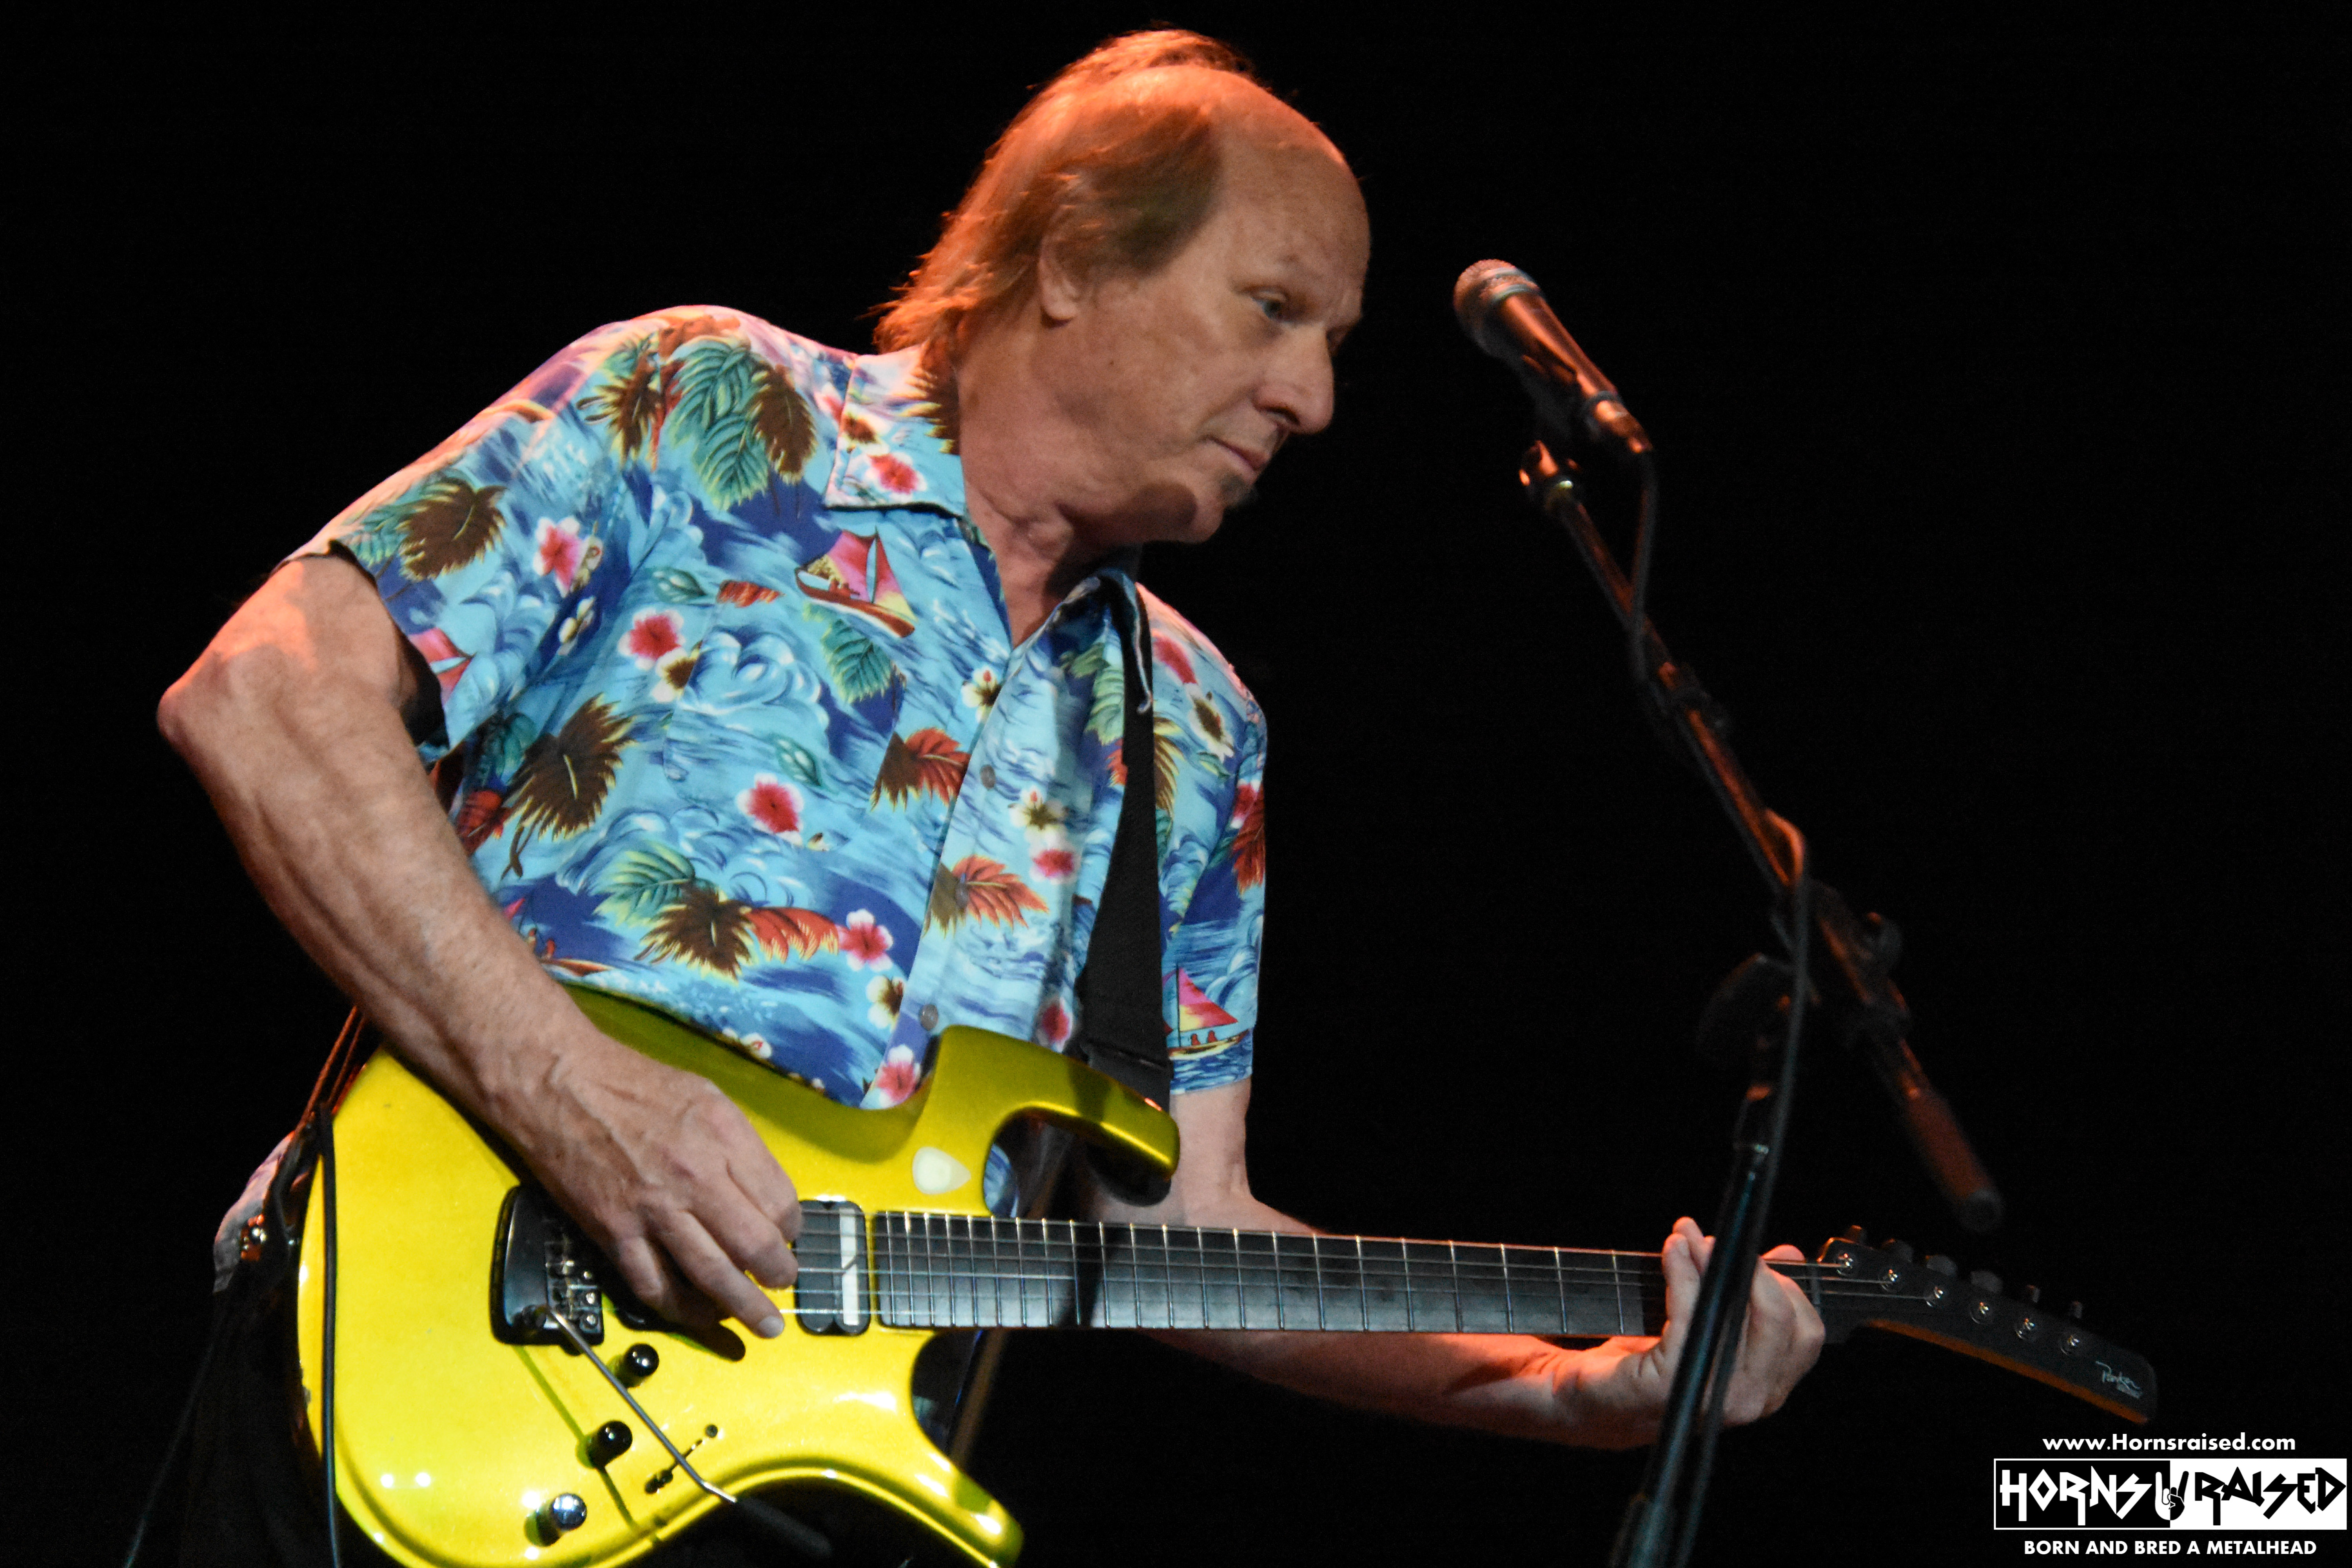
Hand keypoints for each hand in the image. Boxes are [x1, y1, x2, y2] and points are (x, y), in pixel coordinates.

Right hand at [504, 1030, 802, 1336]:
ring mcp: (653, 1210)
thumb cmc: (632, 1083)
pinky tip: (701, 1317)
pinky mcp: (614, 1232)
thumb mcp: (704, 1096)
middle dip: (779, 1274)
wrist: (559, 1084)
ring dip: (743, 1307)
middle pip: (754, 1245)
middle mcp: (695, 1177)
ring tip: (762, 1325)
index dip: (792, 1227)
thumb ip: (738, 1145)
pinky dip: (682, 1310)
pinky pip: (654, 1286)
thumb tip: (765, 1192)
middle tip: (784, 1284)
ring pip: (711, 1275)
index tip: (788, 1235)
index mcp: (723, 1138)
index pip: (779, 1201)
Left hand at [1565, 1217, 1823, 1444]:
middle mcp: (1751, 1399)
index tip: (1751, 1253)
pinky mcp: (1672, 1383)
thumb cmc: (1655, 1361)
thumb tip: (1788, 1254)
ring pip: (1732, 1311)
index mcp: (1769, 1387)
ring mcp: (1714, 1396)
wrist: (1596, 1400)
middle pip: (1779, 1320)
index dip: (1784, 1285)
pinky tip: (1672, 1252)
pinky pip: (1688, 1314)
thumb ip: (1752, 1295)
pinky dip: (1681, 1273)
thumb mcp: (1713, 1325)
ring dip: (1709, 1262)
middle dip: (1752, 1268)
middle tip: (1715, 1241)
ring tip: (1686, 1236)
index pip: (1805, 1332)